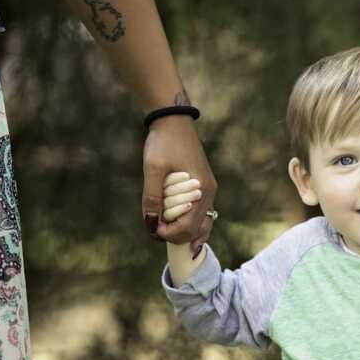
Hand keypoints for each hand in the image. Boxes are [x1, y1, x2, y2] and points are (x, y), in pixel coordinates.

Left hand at [142, 116, 216, 250]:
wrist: (173, 121)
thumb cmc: (163, 142)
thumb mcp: (153, 168)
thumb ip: (151, 196)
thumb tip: (150, 224)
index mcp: (201, 190)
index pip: (188, 227)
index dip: (169, 233)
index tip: (151, 228)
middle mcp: (209, 193)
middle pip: (197, 229)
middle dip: (176, 235)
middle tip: (155, 231)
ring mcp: (208, 190)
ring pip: (202, 223)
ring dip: (185, 231)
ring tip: (169, 238)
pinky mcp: (203, 186)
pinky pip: (201, 212)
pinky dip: (191, 222)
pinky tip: (180, 228)